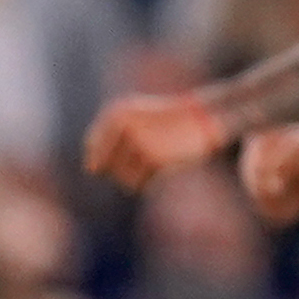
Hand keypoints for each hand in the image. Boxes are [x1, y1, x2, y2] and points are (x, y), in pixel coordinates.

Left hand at [82, 92, 229, 190]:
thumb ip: (113, 137)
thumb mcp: (138, 118)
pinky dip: (147, 185)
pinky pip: (139, 185)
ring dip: (135, 180)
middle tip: (141, 164)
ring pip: (121, 178)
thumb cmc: (172, 121)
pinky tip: (161, 172)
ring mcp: (137, 141)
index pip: (91, 147)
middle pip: (104, 166)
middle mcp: (122, 126)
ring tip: (152, 169)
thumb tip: (91, 170)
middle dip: (118, 171)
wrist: (208, 117)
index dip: (103, 159)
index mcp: (116, 114)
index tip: (120, 160)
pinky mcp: (153, 158)